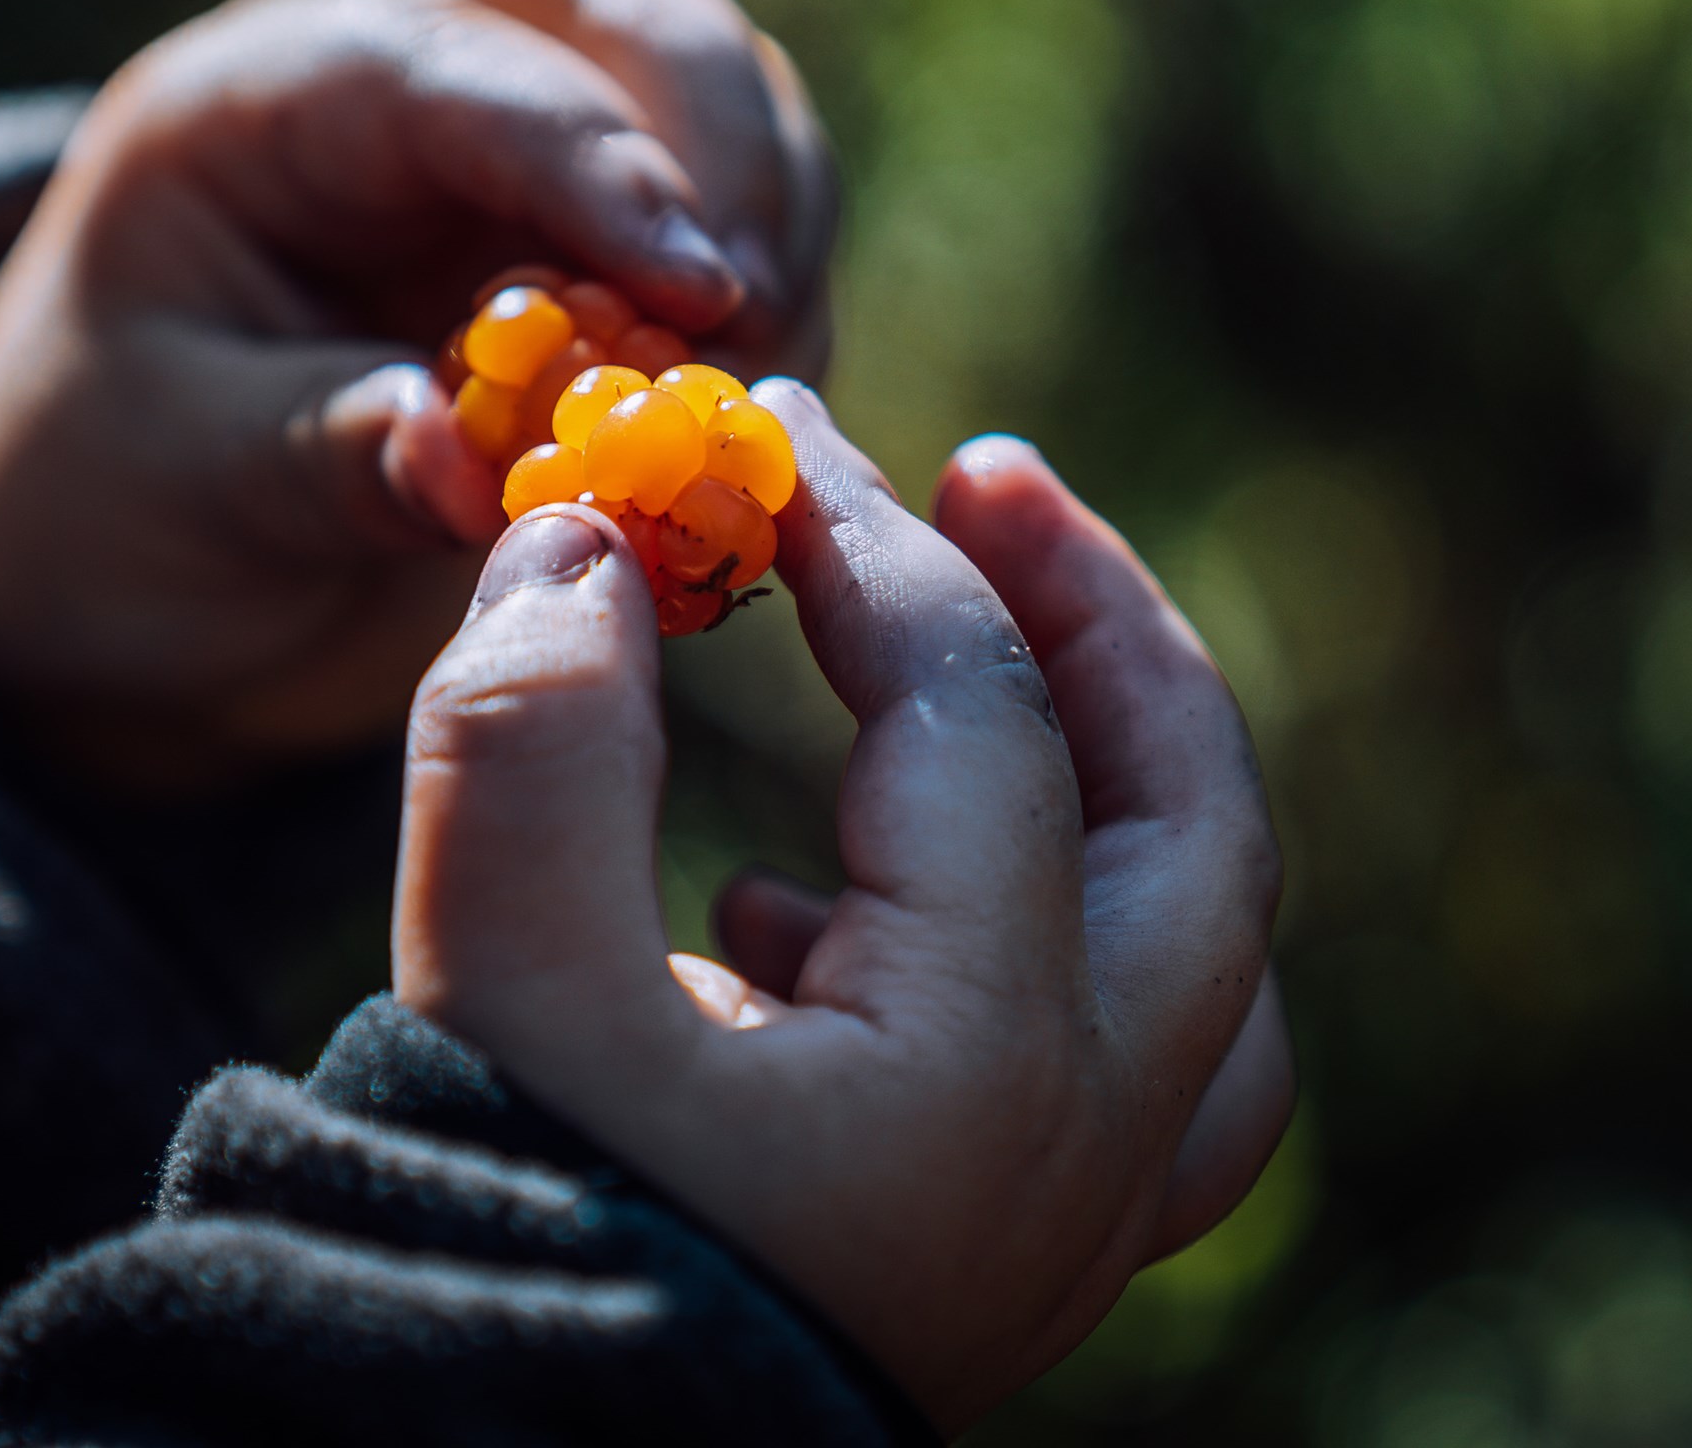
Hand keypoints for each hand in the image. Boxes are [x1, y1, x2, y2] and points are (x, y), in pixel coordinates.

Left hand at [0, 0, 835, 791]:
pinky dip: (779, 306)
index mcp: (269, 96)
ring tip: (749, 396)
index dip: (592, 161)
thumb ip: (318, 458)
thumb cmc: (108, 484)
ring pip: (718, 96)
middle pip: (619, 6)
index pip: (455, 71)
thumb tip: (464, 464)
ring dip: (772, 230)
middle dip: (720, 143)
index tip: (699, 287)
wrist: (122, 544)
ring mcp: (526, 143)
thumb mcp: (174, 479)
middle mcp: (416, 78)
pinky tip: (745, 422)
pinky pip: (741, 223)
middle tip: (753, 320)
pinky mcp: (606, 239)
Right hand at [396, 386, 1292, 1430]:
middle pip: (1200, 822)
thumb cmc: (503, 1265)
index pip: (972, 712)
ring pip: (1199, 957)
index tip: (760, 425)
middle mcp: (1082, 1141)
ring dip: (1119, 777)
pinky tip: (810, 909)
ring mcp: (1065, 1218)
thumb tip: (592, 537)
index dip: (856, 536)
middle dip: (1100, 621)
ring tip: (990, 659)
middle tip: (989, 481)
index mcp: (992, 1058)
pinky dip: (1030, 937)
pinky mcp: (990, 1262)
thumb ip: (533, 735)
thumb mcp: (491, 982)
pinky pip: (1114, 1073)